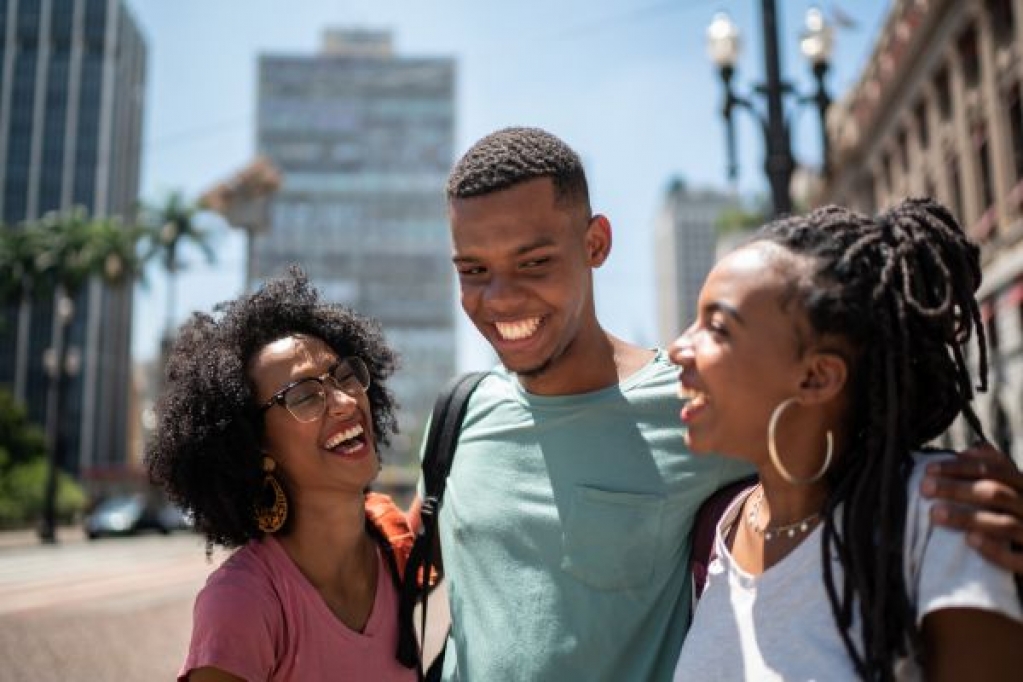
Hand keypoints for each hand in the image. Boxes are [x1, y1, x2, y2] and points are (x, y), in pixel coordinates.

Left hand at [922, 442, 1022, 572]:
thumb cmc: (1021, 520)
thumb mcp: (1014, 492)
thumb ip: (997, 471)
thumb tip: (971, 448)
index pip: (995, 469)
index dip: (961, 467)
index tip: (928, 469)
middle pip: (996, 494)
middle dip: (957, 489)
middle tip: (925, 488)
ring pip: (1005, 524)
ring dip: (968, 518)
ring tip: (935, 514)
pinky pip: (1018, 559)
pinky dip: (994, 549)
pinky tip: (969, 541)